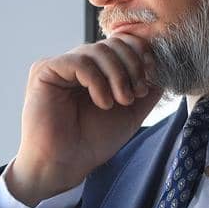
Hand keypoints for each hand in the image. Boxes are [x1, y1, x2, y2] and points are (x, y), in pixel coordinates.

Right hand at [9, 32, 165, 205]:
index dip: (140, 55)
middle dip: (132, 66)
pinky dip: (97, 81)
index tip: (148, 82)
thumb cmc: (92, 142)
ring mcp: (60, 65)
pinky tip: (102, 102)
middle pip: (113, 43)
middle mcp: (77, 63)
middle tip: (135, 94)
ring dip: (117, 76)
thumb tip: (163, 67)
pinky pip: (79, 62)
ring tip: (120, 101)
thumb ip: (147, 88)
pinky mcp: (45, 71)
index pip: (121, 43)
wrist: (65, 164)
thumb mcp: (131, 111)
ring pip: (98, 50)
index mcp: (95, 69)